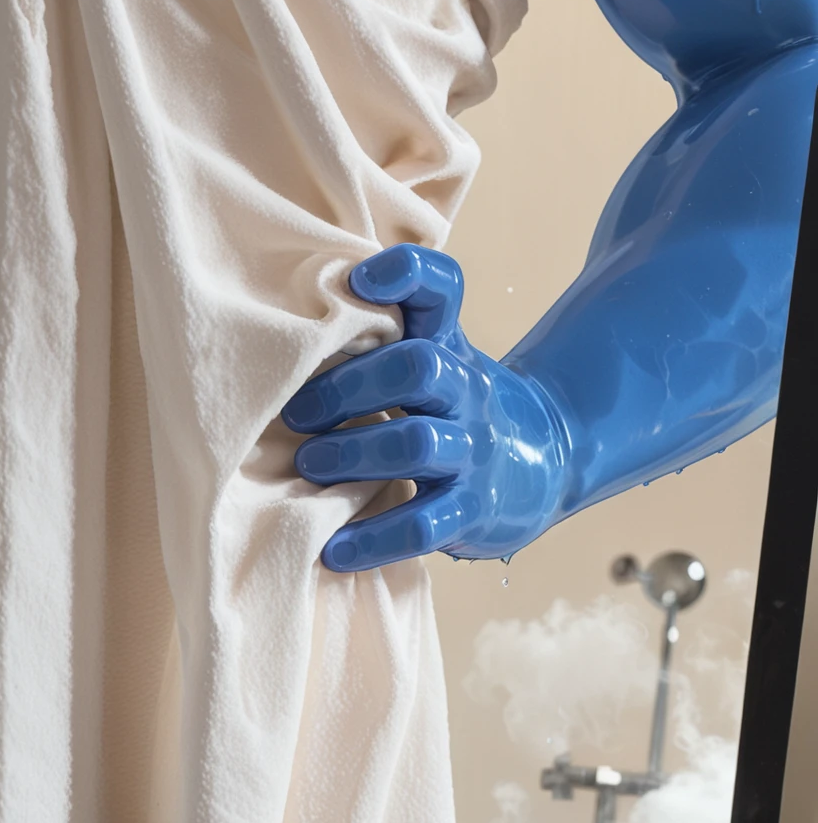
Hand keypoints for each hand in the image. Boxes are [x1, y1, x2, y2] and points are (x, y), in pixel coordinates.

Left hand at [281, 245, 568, 570]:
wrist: (536, 467)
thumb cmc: (445, 402)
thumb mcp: (427, 351)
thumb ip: (373, 327)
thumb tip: (286, 304)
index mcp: (446, 343)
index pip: (440, 287)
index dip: (405, 273)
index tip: (357, 282)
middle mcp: (465, 389)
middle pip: (417, 366)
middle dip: (347, 387)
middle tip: (295, 413)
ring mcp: (474, 450)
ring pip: (416, 444)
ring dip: (351, 455)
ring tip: (308, 466)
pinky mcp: (473, 511)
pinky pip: (423, 526)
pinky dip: (372, 540)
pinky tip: (332, 550)